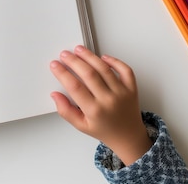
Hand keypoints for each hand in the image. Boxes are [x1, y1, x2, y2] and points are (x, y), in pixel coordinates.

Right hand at [49, 45, 152, 164]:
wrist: (128, 137)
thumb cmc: (104, 130)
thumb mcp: (81, 125)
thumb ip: (66, 111)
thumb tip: (55, 95)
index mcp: (94, 111)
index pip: (75, 87)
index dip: (63, 73)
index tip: (55, 65)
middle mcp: (109, 100)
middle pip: (89, 74)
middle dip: (74, 61)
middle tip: (65, 54)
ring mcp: (122, 93)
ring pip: (104, 69)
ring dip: (90, 57)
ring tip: (79, 50)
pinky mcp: (132, 88)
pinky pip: (125, 70)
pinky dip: (115, 61)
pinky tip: (103, 57)